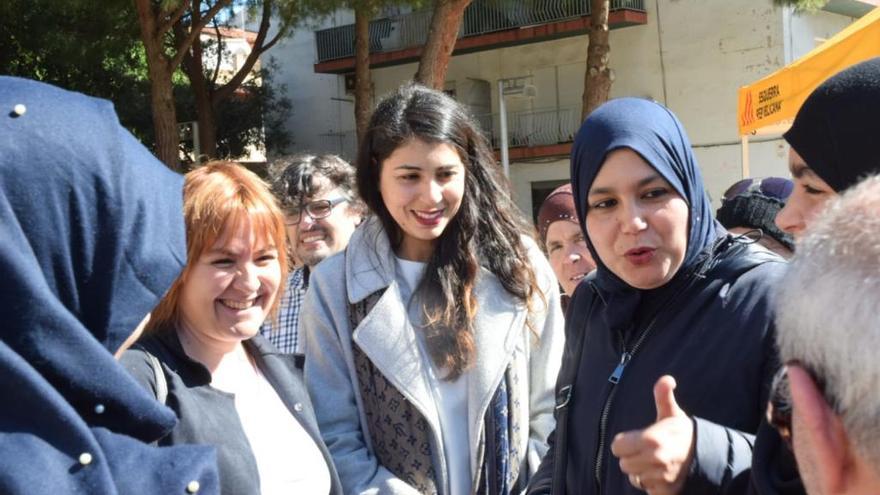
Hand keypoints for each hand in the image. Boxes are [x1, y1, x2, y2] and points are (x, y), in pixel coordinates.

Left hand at [610, 375, 694, 493]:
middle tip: (645, 451)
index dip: (623, 442)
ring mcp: (660, 477)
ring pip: (634, 478)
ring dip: (640, 471)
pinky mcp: (665, 491)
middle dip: (631, 457)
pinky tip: (659, 474)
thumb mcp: (672, 413)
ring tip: (652, 462)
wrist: (708, 456)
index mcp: (651, 439)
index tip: (634, 439)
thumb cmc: (684, 434)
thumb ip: (664, 395)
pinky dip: (651, 484)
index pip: (617, 447)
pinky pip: (647, 489)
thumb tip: (667, 379)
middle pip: (623, 464)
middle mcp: (654, 460)